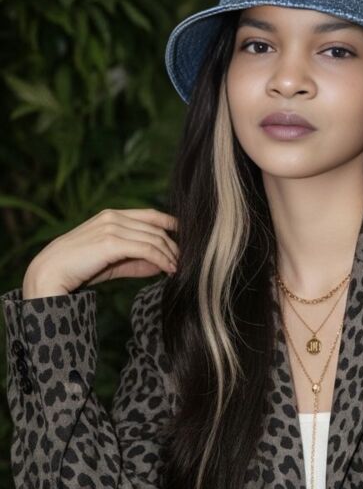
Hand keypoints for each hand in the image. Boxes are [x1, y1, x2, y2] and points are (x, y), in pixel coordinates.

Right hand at [22, 208, 179, 298]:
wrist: (50, 273)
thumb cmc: (78, 268)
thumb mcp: (111, 262)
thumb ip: (135, 261)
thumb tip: (161, 266)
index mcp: (111, 216)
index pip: (150, 215)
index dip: (171, 225)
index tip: (186, 239)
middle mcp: (113, 217)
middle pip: (156, 229)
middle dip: (174, 246)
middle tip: (184, 262)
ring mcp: (112, 227)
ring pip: (154, 239)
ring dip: (170, 255)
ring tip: (177, 269)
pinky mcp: (111, 242)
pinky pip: (147, 249)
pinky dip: (162, 259)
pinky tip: (168, 270)